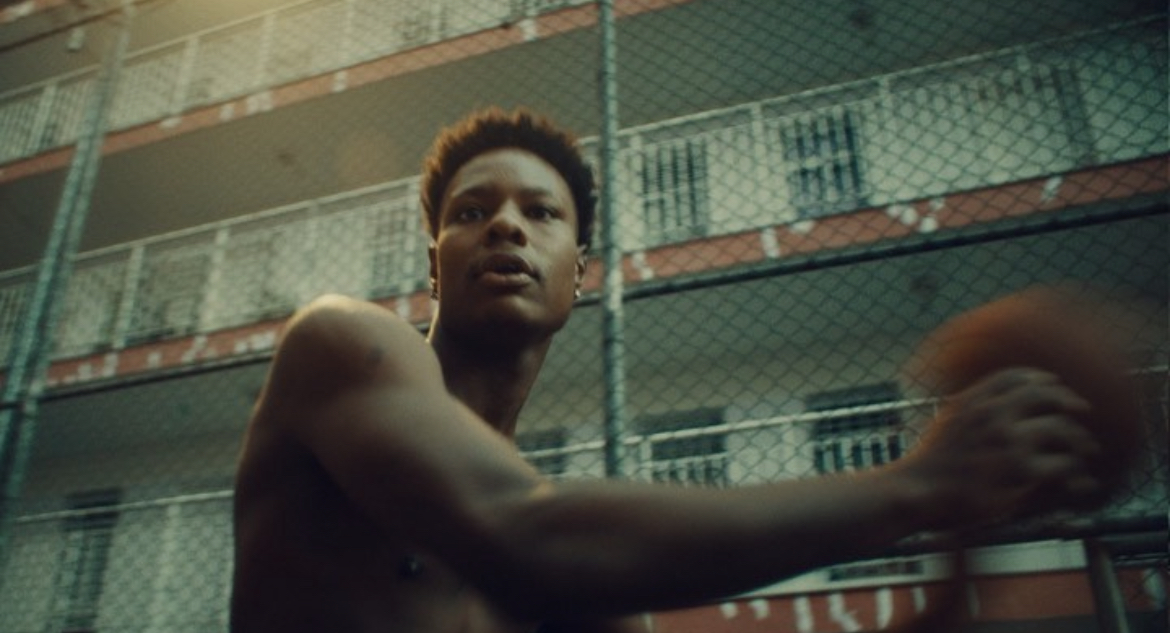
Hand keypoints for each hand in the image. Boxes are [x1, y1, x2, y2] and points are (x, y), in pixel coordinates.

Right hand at [895, 368, 1102, 529]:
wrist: (917, 489)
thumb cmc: (929, 464)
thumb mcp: (947, 423)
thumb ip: (973, 410)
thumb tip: (991, 405)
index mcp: (973, 399)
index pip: (1015, 375)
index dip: (1041, 378)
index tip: (1054, 385)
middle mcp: (992, 413)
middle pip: (1044, 394)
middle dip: (1068, 401)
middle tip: (1081, 412)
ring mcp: (1007, 440)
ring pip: (1061, 428)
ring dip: (1078, 440)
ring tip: (1086, 451)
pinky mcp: (1020, 469)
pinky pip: (1062, 463)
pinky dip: (1074, 472)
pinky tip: (1077, 481)